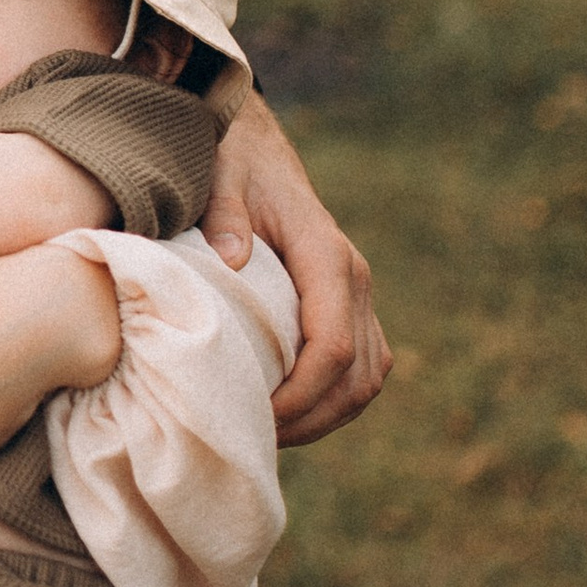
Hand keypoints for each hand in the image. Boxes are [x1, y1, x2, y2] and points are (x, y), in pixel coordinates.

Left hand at [204, 97, 388, 444]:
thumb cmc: (231, 163)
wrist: (254, 145)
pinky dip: (332, 401)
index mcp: (325, 254)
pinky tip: (286, 415)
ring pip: (366, 378)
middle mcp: (353, 278)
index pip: (332, 344)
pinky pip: (360, 367)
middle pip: (356, 374)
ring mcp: (356, 294)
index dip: (301, 394)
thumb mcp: (219, 176)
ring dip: (325, 418)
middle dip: (311, 418)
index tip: (257, 418)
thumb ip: (224, 213)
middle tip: (253, 440)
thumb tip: (233, 260)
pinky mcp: (348, 306)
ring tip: (267, 436)